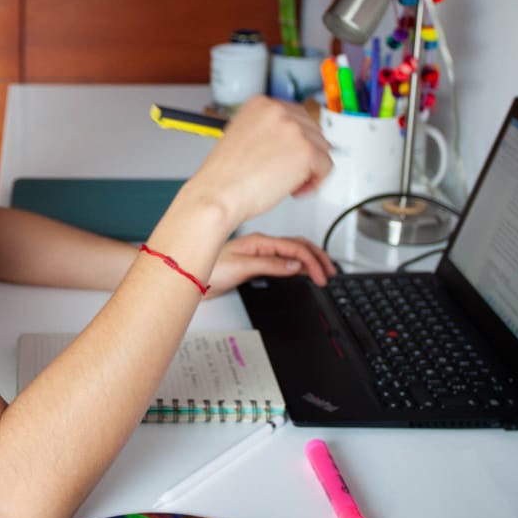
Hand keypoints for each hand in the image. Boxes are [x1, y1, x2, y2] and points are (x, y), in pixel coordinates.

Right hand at [182, 96, 333, 229]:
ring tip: (287, 182)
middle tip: (288, 172)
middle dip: (305, 154)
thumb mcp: (242, 136)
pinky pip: (326, 167)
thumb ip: (267, 131)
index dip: (296, 139)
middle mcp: (278, 111)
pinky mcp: (306, 151)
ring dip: (310, 168)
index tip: (291, 152)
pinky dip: (315, 182)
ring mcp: (294, 129)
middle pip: (313, 130)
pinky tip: (294, 189)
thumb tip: (288, 140)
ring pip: (322, 148)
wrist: (218, 194)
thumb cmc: (224, 176)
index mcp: (260, 104)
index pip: (296, 115)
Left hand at [204, 233, 336, 296]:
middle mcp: (260, 244)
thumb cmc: (207, 268)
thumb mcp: (241, 267)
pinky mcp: (254, 261)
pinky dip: (298, 263)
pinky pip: (283, 258)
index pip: (295, 249)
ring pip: (292, 251)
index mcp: (259, 241)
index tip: (323, 276)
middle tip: (331, 271)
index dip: (312, 262)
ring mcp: (258, 252)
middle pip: (298, 246)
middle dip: (318, 256)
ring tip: (324, 269)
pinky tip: (303, 269)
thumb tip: (296, 265)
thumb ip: (270, 264)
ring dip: (310, 258)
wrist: (186, 273)